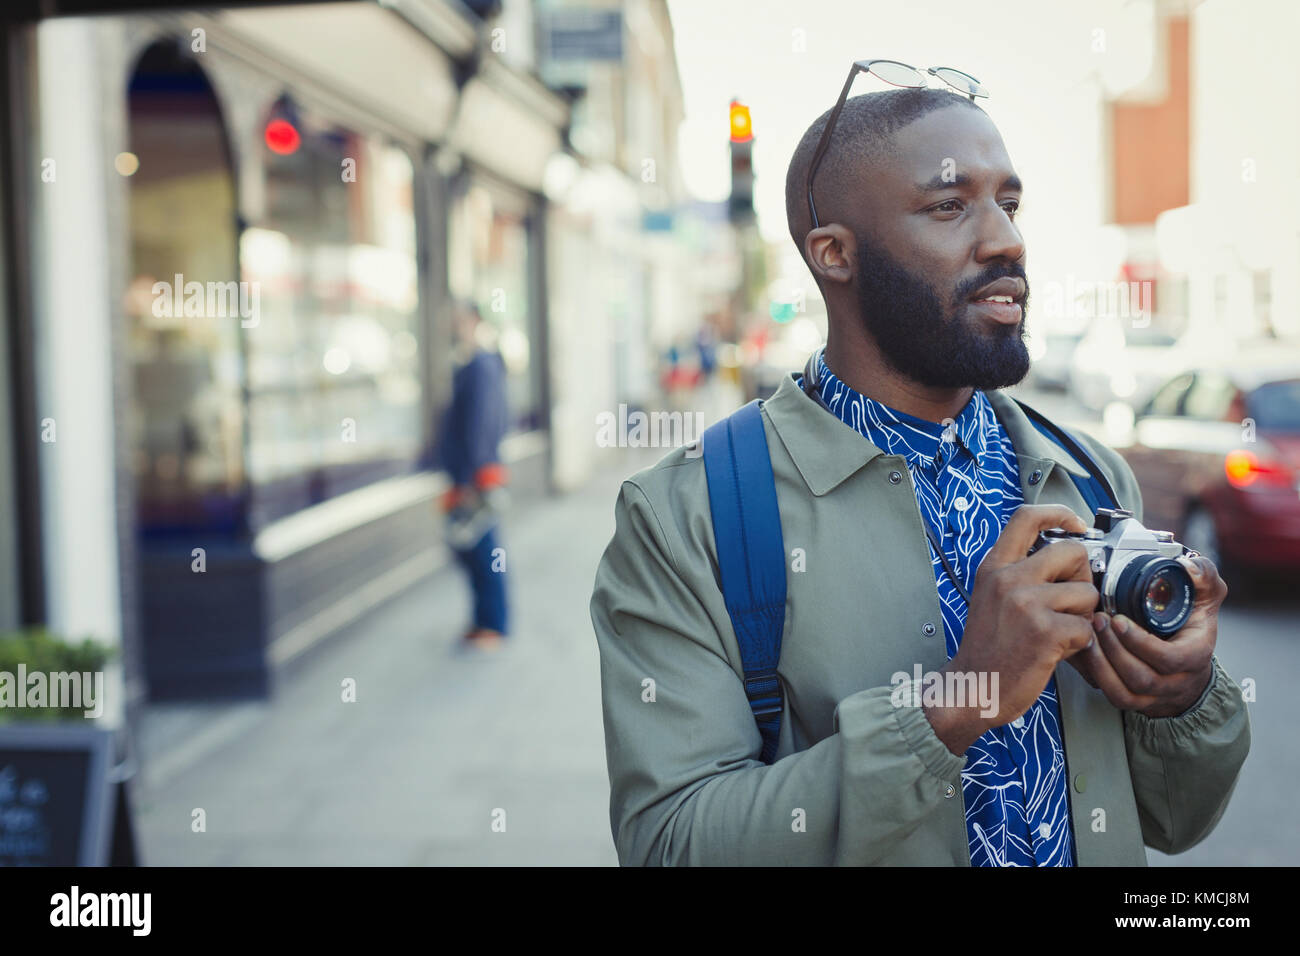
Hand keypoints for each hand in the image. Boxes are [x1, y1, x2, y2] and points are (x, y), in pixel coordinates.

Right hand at [924, 504, 1098, 753]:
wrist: (971, 688)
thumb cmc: (987, 647)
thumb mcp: (991, 596)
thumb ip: (1020, 573)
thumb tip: (1067, 557)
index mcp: (994, 566)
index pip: (1026, 517)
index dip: (1059, 513)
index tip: (1077, 524)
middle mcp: (1008, 578)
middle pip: (1072, 552)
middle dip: (1084, 578)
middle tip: (1071, 602)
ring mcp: (1026, 604)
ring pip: (1087, 593)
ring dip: (1084, 616)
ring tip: (1061, 632)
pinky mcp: (1045, 632)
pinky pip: (1087, 627)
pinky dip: (1081, 644)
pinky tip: (1059, 651)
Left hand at [1067, 554, 1225, 717]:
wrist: (1190, 661)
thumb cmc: (1194, 626)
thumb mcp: (1206, 597)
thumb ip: (1202, 576)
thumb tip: (1188, 566)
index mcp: (1194, 656)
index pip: (1170, 659)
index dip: (1141, 643)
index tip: (1119, 620)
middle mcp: (1175, 680)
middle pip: (1142, 677)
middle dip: (1114, 648)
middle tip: (1097, 619)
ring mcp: (1154, 695)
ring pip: (1124, 691)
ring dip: (1101, 663)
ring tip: (1089, 633)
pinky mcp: (1135, 700)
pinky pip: (1114, 696)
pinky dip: (1096, 675)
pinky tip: (1086, 652)